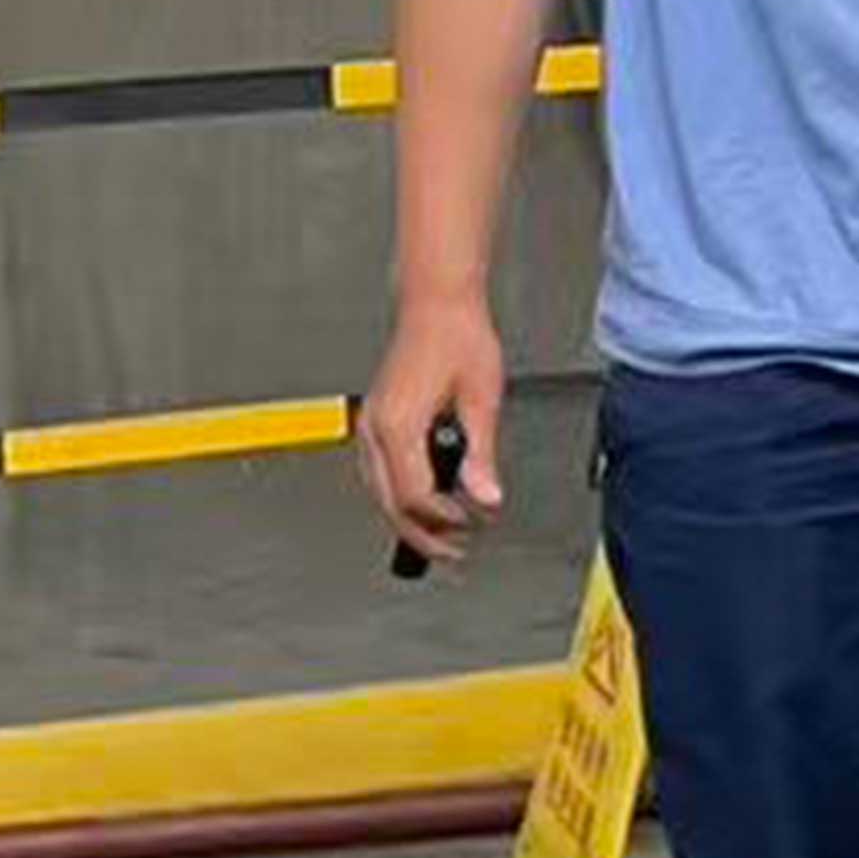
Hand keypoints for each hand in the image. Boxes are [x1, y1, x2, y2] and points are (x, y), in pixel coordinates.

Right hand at [360, 296, 507, 567]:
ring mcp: (371, 425)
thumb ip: (481, 455)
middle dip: (423, 534)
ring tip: (445, 536)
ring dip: (411, 518)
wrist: (437, 305)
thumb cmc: (459, 339)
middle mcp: (376, 429)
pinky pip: (382, 473)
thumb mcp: (481, 400)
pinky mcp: (377, 420)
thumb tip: (486, 498)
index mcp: (398, 426)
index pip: (415, 497)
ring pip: (381, 492)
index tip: (472, 527)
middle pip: (391, 503)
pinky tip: (427, 503)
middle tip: (456, 552)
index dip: (444, 521)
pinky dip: (403, 494)